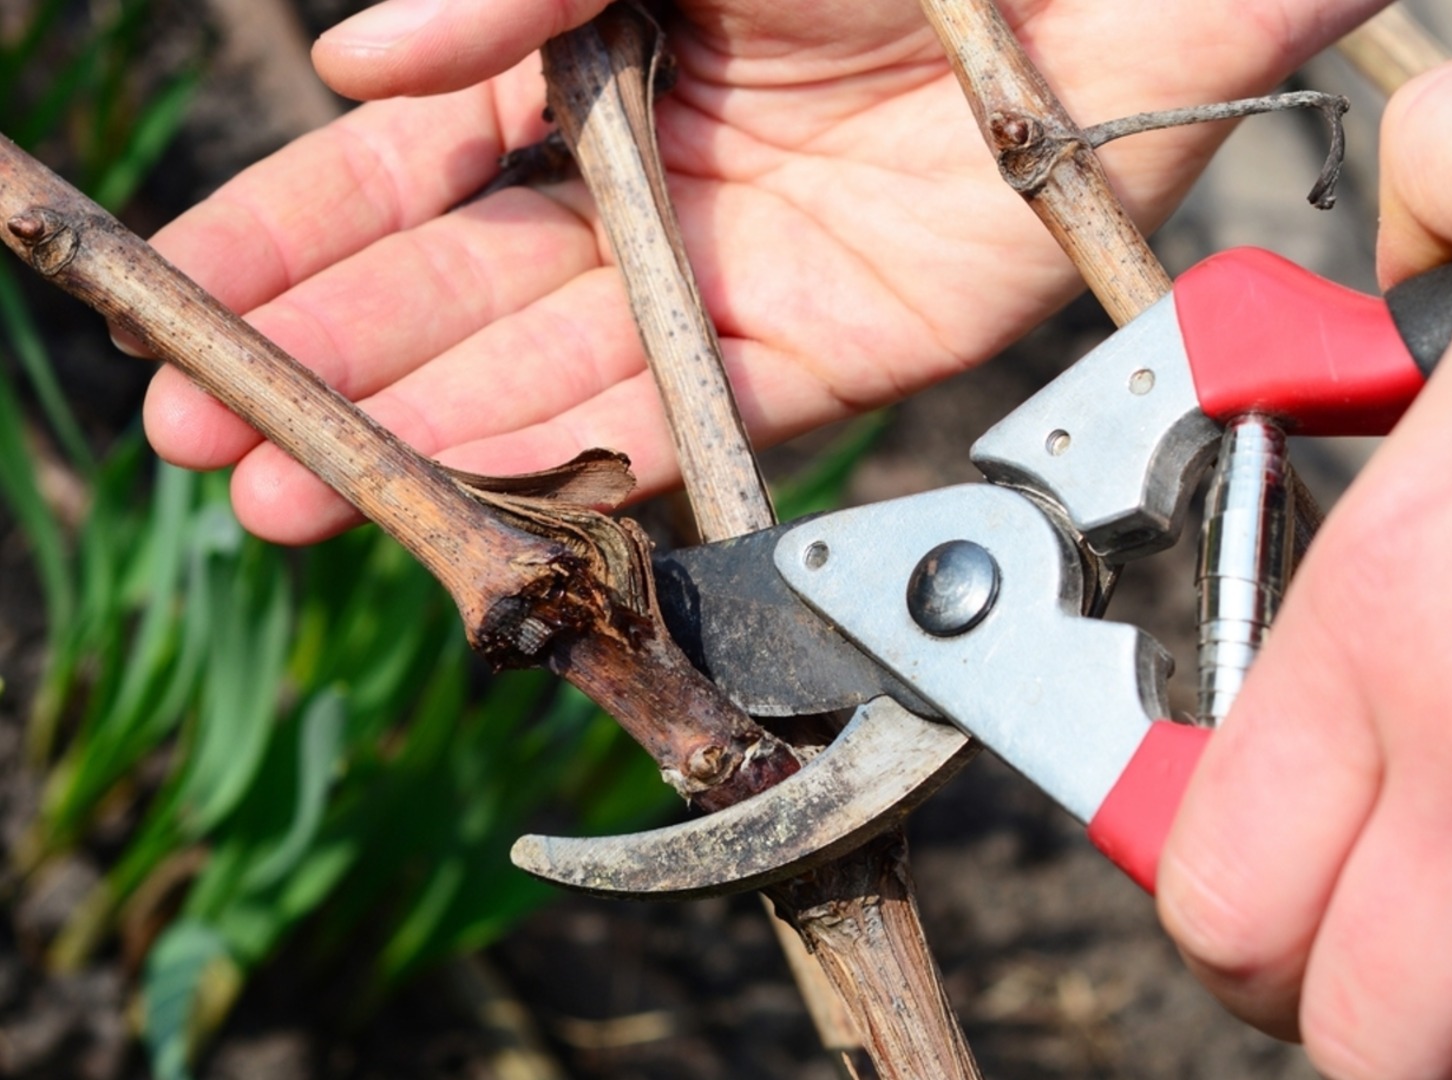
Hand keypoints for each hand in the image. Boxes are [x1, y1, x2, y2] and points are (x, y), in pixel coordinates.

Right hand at [140, 0, 1384, 543]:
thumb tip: (354, 68)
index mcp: (604, 62)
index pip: (413, 166)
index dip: (294, 237)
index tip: (178, 301)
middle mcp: (662, 180)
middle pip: (467, 289)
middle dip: (333, 361)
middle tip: (205, 439)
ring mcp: (749, 267)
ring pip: (562, 371)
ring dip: (431, 434)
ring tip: (296, 498)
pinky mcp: (853, 340)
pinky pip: (701, 409)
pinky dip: (594, 449)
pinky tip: (477, 484)